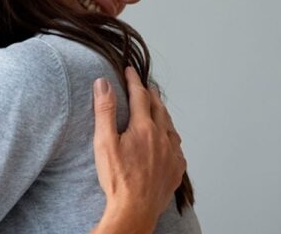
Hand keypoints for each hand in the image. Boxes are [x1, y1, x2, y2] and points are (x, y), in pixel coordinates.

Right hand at [90, 67, 185, 233]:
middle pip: (159, 108)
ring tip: (157, 109)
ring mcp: (172, 154)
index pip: (140, 96)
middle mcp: (162, 138)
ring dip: (163, 114)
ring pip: (170, 126)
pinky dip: (171, 136)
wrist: (134, 209)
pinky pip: (177, 146)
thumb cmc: (117, 179)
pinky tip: (167, 140)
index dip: (134, 81)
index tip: (130, 71)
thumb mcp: (104, 142)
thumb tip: (103, 84)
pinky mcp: (176, 169)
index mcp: (144, 128)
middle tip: (145, 86)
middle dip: (151, 94)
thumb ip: (104, 110)